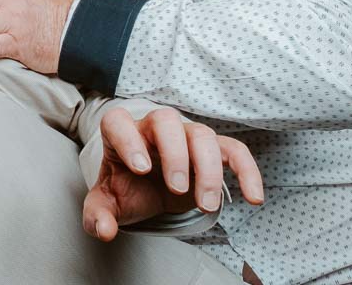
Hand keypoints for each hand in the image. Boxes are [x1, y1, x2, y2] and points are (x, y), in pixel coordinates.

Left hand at [84, 106, 262, 240]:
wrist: (147, 187)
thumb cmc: (126, 187)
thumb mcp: (107, 202)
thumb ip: (98, 214)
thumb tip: (105, 230)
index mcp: (121, 134)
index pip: (119, 122)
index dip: (129, 140)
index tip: (141, 168)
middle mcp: (153, 128)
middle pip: (166, 120)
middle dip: (174, 154)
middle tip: (177, 189)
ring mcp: (185, 135)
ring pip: (202, 135)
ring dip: (208, 169)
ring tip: (204, 204)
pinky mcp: (212, 150)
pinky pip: (234, 151)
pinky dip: (247, 171)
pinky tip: (253, 197)